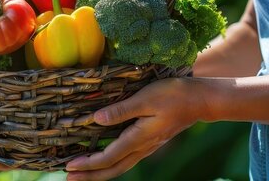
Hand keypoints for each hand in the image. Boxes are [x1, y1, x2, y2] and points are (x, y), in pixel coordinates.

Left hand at [65, 77, 204, 180]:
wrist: (201, 100)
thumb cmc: (173, 95)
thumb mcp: (145, 98)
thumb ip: (121, 110)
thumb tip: (96, 119)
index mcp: (139, 138)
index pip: (109, 157)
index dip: (88, 163)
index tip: (70, 165)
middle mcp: (142, 147)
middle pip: (113, 168)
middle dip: (90, 175)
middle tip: (68, 177)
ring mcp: (147, 147)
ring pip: (120, 166)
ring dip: (99, 172)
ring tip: (81, 174)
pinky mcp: (150, 142)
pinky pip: (126, 159)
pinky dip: (111, 163)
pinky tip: (104, 161)